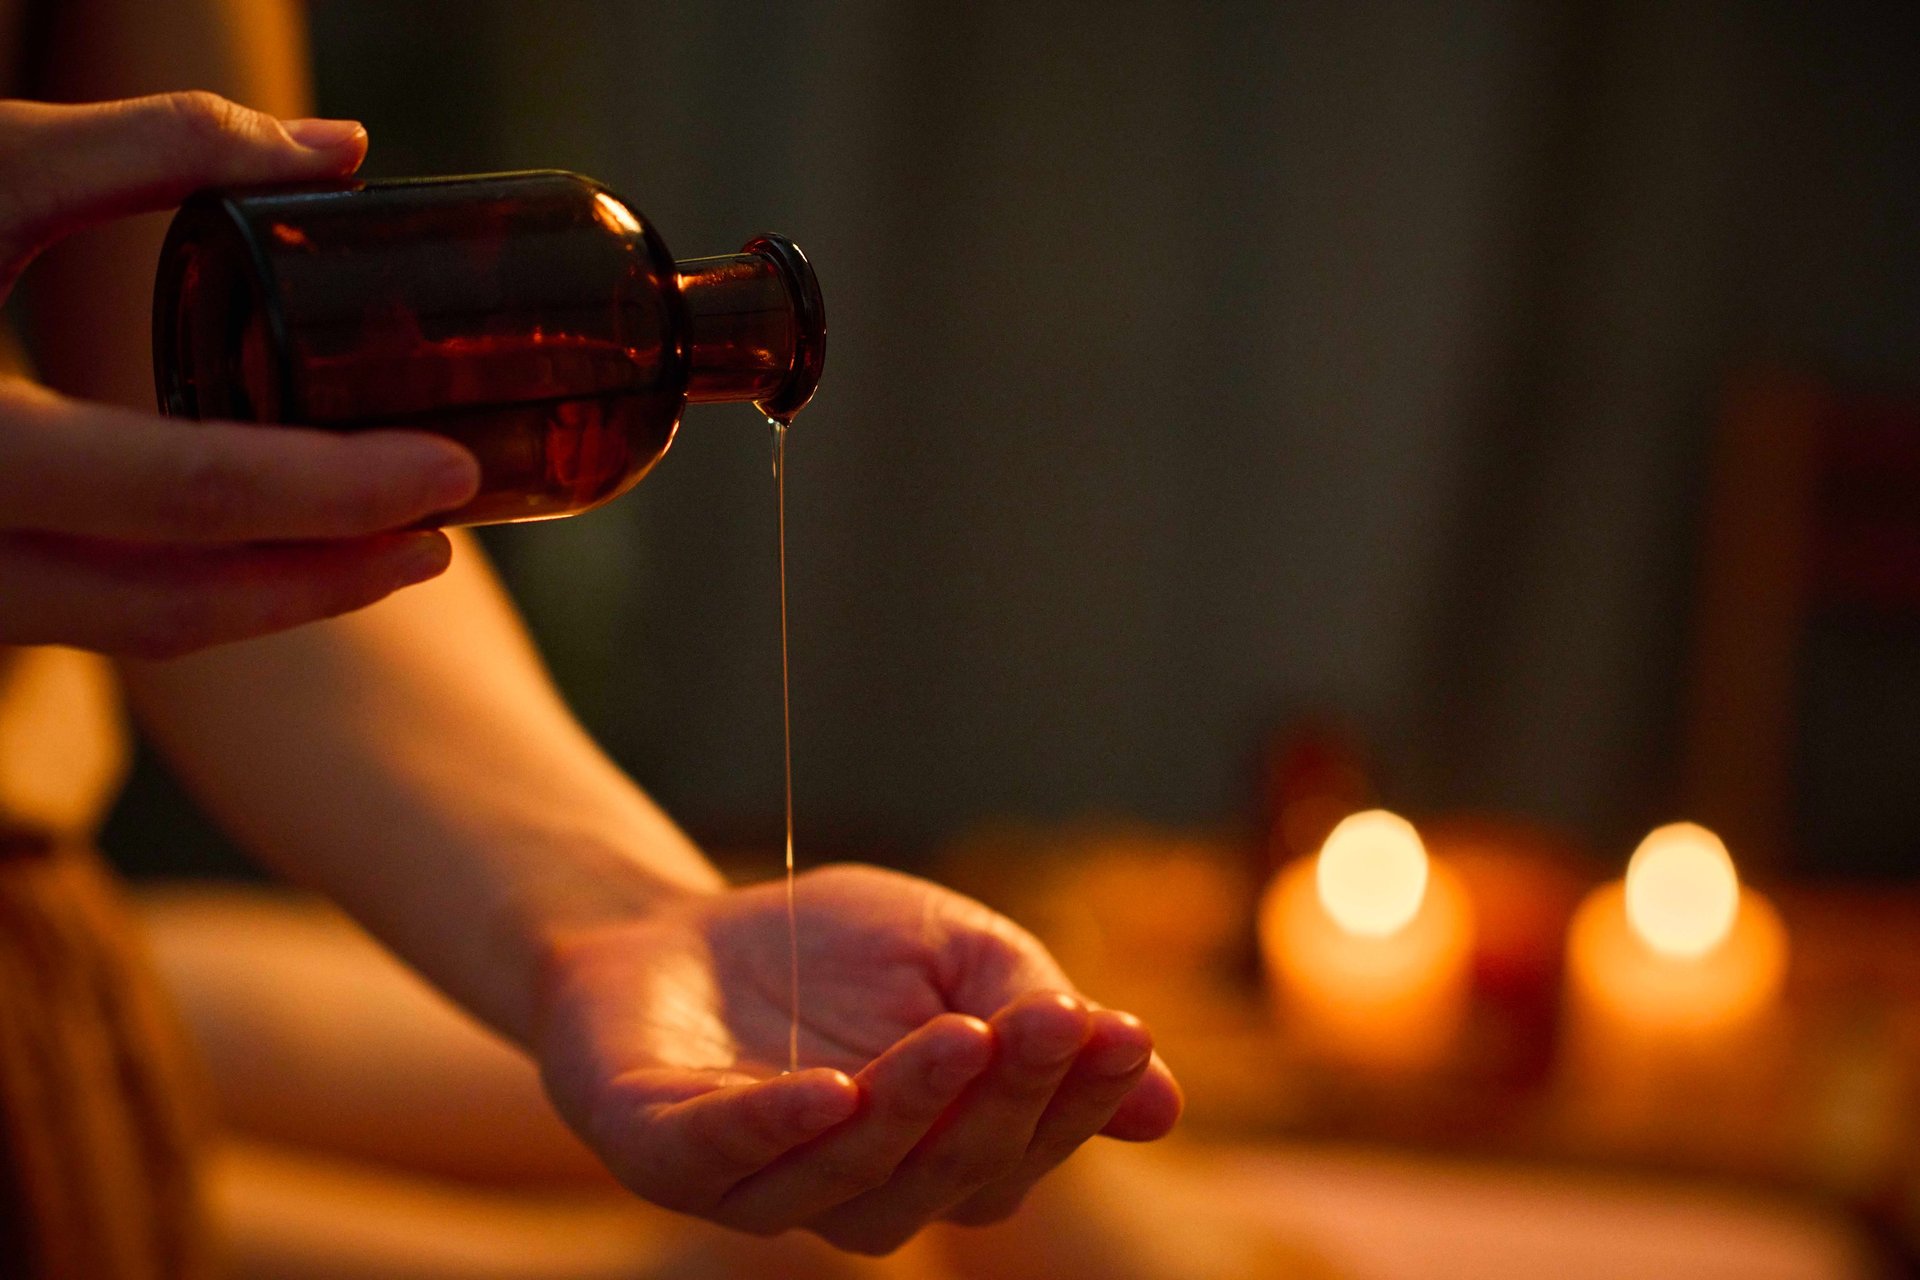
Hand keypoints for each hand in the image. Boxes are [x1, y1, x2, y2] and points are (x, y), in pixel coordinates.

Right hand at [0, 94, 479, 656]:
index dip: (340, 492)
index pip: (194, 492)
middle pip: (185, 601)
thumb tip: (343, 151)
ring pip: (142, 630)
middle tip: (447, 527)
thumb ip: (156, 148)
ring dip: (279, 599)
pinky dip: (199, 589)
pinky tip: (273, 548)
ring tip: (388, 549)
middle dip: (336, 573)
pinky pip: (98, 616)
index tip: (452, 469)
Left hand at [534, 863, 1182, 1255]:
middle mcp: (861, 1191)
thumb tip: (1165, 1103)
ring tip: (961, 1038)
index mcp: (938, 1154)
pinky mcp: (667, 1154)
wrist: (670, 930)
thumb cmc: (830, 952)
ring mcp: (761, 1185)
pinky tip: (831, 1090)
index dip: (1079, 1100)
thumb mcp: (952, 951)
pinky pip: (730, 1160)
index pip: (1026, 1149)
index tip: (1124, 1031)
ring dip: (914, 1112)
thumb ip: (1034, 1010)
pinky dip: (781, 1130)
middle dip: (1012, 1100)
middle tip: (1054, 1021)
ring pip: (857, 1182)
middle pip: (955, 1174)